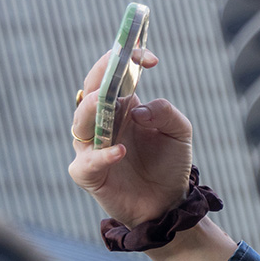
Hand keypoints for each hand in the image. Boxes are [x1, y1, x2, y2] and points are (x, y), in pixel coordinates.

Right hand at [67, 48, 192, 227]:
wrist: (169, 203)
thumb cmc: (170, 165)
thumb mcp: (179, 133)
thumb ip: (166, 113)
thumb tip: (137, 109)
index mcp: (121, 107)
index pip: (112, 75)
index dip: (124, 60)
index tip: (148, 57)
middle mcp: (101, 123)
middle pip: (90, 92)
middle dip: (101, 76)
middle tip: (115, 66)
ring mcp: (91, 147)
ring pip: (80, 122)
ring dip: (92, 110)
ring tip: (106, 102)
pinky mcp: (89, 174)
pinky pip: (87, 162)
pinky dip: (101, 156)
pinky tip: (120, 151)